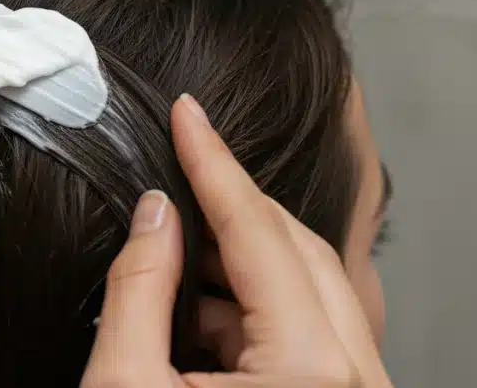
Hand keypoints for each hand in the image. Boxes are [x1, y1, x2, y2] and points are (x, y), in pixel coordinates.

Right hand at [79, 95, 391, 387]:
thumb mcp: (125, 387)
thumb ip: (139, 290)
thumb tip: (155, 214)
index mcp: (308, 370)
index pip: (257, 232)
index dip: (212, 164)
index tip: (187, 115)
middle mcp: (352, 380)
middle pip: (299, 249)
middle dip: (232, 204)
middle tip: (179, 167)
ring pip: (311, 287)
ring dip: (241, 260)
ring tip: (177, 249)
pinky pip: (314, 331)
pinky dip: (256, 308)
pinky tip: (201, 308)